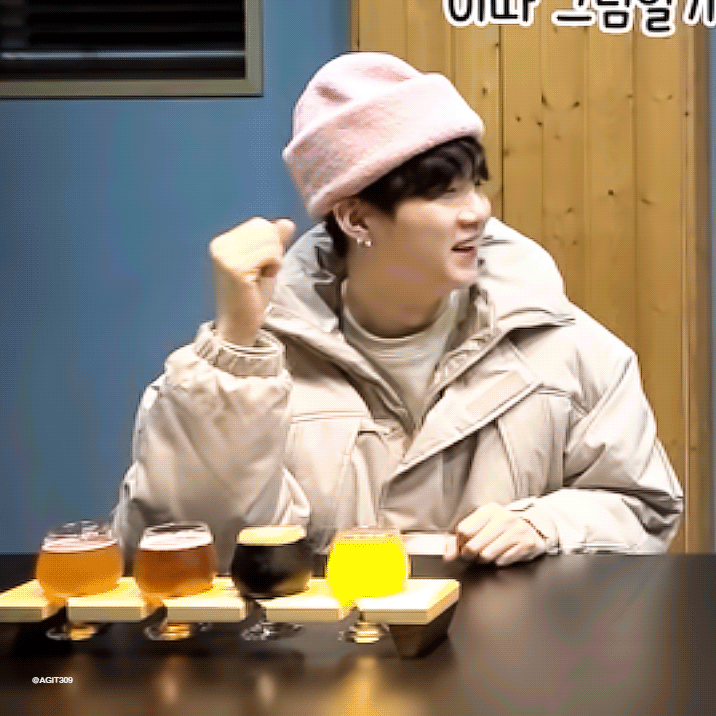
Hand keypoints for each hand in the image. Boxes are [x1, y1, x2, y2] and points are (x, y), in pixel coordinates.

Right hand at [210, 217, 294, 345]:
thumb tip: (287, 223)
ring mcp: (226, 256)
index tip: (262, 265)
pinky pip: (269, 253)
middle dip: (273, 249)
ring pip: (269, 240)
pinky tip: (262, 278)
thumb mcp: (264, 263)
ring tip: (262, 275)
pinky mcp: (236, 268)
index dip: (270, 243)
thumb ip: (273, 241)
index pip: (259, 224)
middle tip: (263, 271)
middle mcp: (220, 245)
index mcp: (222, 242)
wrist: (238, 325)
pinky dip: (273, 266)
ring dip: (274, 259)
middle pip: (264, 228)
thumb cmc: (250, 296)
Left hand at [444, 503, 546, 566]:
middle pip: (473, 545)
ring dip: (483, 560)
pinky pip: (503, 561)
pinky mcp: (526, 544)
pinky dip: (499, 562)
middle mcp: (504, 518)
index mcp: (489, 510)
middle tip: (472, 555)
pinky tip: (502, 554)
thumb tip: (448, 553)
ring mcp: (516, 530)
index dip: (460, 543)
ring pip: (486, 555)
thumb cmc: (503, 528)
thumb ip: (461, 537)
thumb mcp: (483, 525)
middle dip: (469, 555)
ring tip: (487, 554)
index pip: (464, 530)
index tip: (462, 546)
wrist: (534, 527)